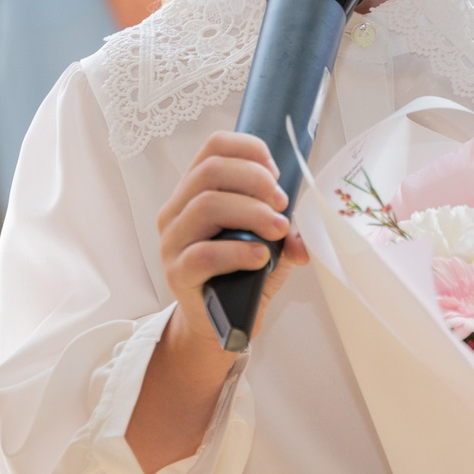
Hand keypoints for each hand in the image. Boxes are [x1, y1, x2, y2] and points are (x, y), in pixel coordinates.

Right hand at [157, 130, 308, 357]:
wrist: (217, 325)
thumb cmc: (239, 276)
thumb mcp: (267, 246)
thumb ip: (285, 233)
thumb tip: (302, 235)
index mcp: (194, 192)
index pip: (213, 148)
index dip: (249, 149)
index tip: (277, 174)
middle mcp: (176, 211)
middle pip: (210, 171)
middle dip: (255, 180)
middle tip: (282, 204)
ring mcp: (172, 241)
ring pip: (206, 205)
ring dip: (251, 212)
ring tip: (278, 229)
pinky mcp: (176, 273)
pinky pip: (203, 254)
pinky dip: (238, 251)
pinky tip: (261, 257)